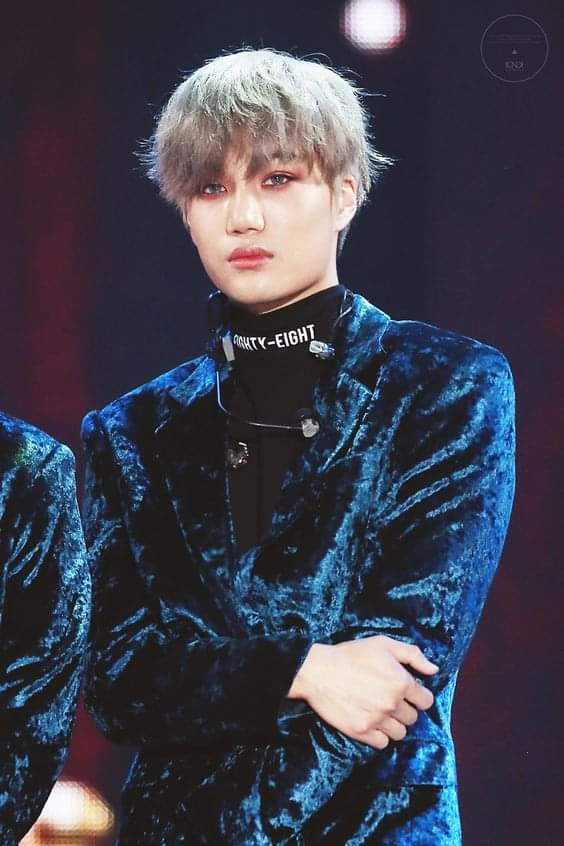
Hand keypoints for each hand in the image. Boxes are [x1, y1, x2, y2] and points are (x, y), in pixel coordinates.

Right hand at [287, 635, 437, 749]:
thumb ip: (412, 655)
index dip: (418, 696)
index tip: (407, 692)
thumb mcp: (383, 644)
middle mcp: (392, 703)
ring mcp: (377, 720)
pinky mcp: (362, 732)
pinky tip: (370, 721)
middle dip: (404, 709)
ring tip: (380, 712)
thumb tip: (434, 670)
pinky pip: (383, 743)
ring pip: (400, 733)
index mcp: (401, 682)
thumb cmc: (350, 655)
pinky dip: (379, 735)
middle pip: (413, 718)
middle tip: (389, 700)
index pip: (426, 701)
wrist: (318, 671)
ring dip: (394, 724)